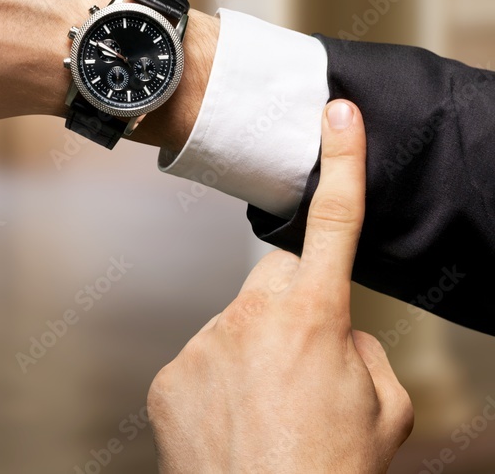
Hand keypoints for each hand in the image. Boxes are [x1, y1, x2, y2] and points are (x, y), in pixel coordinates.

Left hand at [147, 100, 413, 473]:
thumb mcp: (385, 409)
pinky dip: (219, 383)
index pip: (335, 224)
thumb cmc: (330, 469)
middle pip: (276, 281)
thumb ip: (361, 349)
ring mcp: (202, 343)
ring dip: (254, 355)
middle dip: (294, 305)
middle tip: (305, 364)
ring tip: (269, 411)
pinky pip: (202, 360)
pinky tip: (233, 422)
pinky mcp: (170, 373)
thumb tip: (334, 332)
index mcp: (315, 317)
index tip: (337, 115)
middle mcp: (251, 318)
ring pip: (237, 326)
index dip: (342, 165)